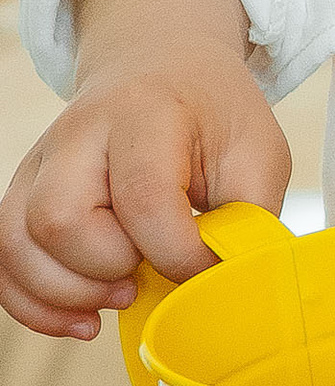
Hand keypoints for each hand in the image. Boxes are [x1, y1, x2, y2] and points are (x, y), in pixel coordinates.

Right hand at [0, 0, 285, 339]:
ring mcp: (41, 164)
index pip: (144, 197)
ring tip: (121, 296)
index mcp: (145, 114)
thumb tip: (227, 284)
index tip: (208, 267)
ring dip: (67, 293)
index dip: (178, 254)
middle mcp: (78, 136)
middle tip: (152, 271)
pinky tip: (82, 318)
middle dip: (108, 270)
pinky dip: (33, 302)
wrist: (162, 67)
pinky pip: (2, 258)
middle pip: (60, 220)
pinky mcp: (24, 193)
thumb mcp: (258, 152)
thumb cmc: (212, 115)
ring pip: (18, 244)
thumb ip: (249, 217)